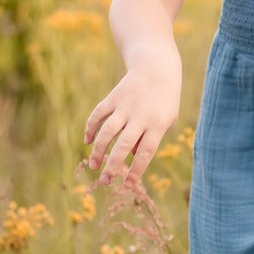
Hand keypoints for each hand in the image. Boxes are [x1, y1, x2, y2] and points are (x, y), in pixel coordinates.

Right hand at [84, 64, 178, 186]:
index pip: (146, 153)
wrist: (157, 68)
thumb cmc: (164, 101)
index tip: (128, 185)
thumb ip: (150, 140)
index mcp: (157, 125)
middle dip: (113, 165)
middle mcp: (140, 117)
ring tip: (94, 166)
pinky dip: (90, 127)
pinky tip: (87, 141)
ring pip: (107, 132)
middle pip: (124, 145)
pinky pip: (98, 114)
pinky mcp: (113, 97)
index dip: (136, 171)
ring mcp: (125, 106)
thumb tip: (130, 157)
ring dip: (98, 150)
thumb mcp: (166, 121)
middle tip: (105, 181)